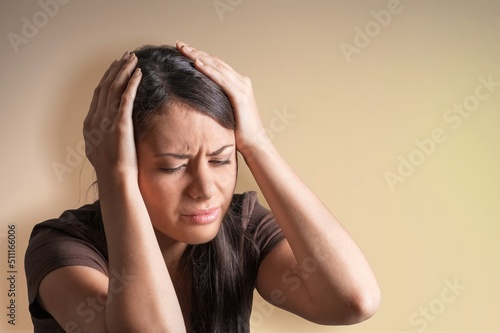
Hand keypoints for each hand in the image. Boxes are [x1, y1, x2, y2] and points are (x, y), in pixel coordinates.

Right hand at [83, 52, 141, 178]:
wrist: (115, 179)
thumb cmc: (112, 171)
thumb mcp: (101, 151)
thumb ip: (102, 138)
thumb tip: (106, 134)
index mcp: (90, 125)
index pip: (99, 95)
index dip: (107, 78)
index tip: (116, 68)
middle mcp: (96, 119)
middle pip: (105, 86)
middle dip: (116, 69)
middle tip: (125, 57)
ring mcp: (107, 120)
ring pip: (114, 87)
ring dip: (124, 70)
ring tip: (133, 58)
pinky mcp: (120, 123)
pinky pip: (126, 97)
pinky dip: (132, 82)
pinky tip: (139, 73)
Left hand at [176, 41, 270, 157]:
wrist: (255, 144)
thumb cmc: (239, 133)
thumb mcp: (225, 113)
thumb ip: (216, 103)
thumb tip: (199, 102)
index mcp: (238, 85)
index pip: (216, 66)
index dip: (200, 56)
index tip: (184, 50)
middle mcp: (241, 82)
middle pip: (215, 62)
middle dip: (196, 52)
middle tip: (179, 44)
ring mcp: (242, 87)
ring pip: (216, 66)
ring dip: (198, 56)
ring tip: (184, 49)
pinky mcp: (240, 96)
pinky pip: (220, 79)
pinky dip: (208, 70)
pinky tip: (196, 63)